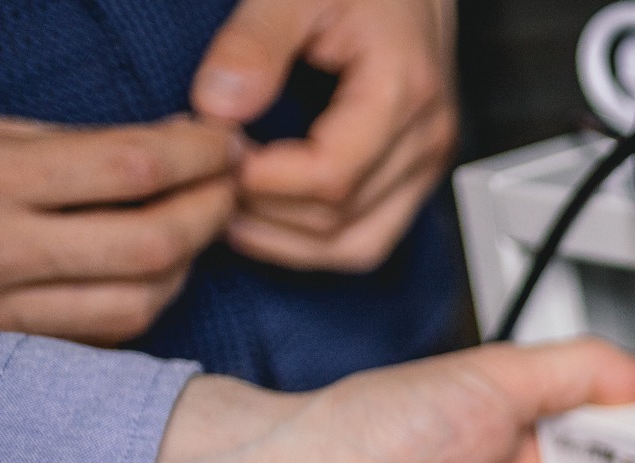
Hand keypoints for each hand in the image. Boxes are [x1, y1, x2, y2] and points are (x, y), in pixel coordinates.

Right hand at [0, 114, 238, 344]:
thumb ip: (80, 141)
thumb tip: (182, 138)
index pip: (130, 168)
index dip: (196, 154)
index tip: (225, 144)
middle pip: (151, 244)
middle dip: (209, 211)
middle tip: (229, 185)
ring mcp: (1, 307)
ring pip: (139, 302)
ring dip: (186, 264)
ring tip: (196, 226)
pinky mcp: (12, 345)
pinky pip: (107, 334)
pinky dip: (146, 300)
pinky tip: (154, 270)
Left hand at [192, 0, 457, 272]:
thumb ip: (254, 43)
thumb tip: (216, 107)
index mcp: (403, 92)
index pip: (331, 177)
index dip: (260, 180)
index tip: (210, 152)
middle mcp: (425, 141)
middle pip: (339, 220)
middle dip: (263, 210)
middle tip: (208, 175)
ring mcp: (425, 166)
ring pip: (356, 247)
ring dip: (286, 240)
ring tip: (230, 205)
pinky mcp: (414, 178)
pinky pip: (367, 240)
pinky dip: (312, 243)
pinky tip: (266, 216)